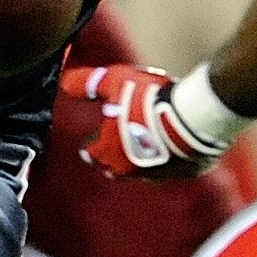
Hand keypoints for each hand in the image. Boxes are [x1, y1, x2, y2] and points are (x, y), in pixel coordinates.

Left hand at [63, 63, 227, 180]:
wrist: (192, 116)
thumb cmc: (149, 98)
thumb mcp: (114, 81)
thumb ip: (87, 84)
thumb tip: (64, 84)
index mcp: (108, 152)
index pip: (91, 153)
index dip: (91, 145)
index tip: (92, 141)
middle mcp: (129, 170)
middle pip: (115, 170)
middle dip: (113, 159)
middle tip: (118, 146)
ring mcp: (159, 174)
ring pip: (144, 172)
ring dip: (143, 160)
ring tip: (148, 144)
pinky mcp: (184, 173)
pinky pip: (174, 168)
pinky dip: (171, 158)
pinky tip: (176, 145)